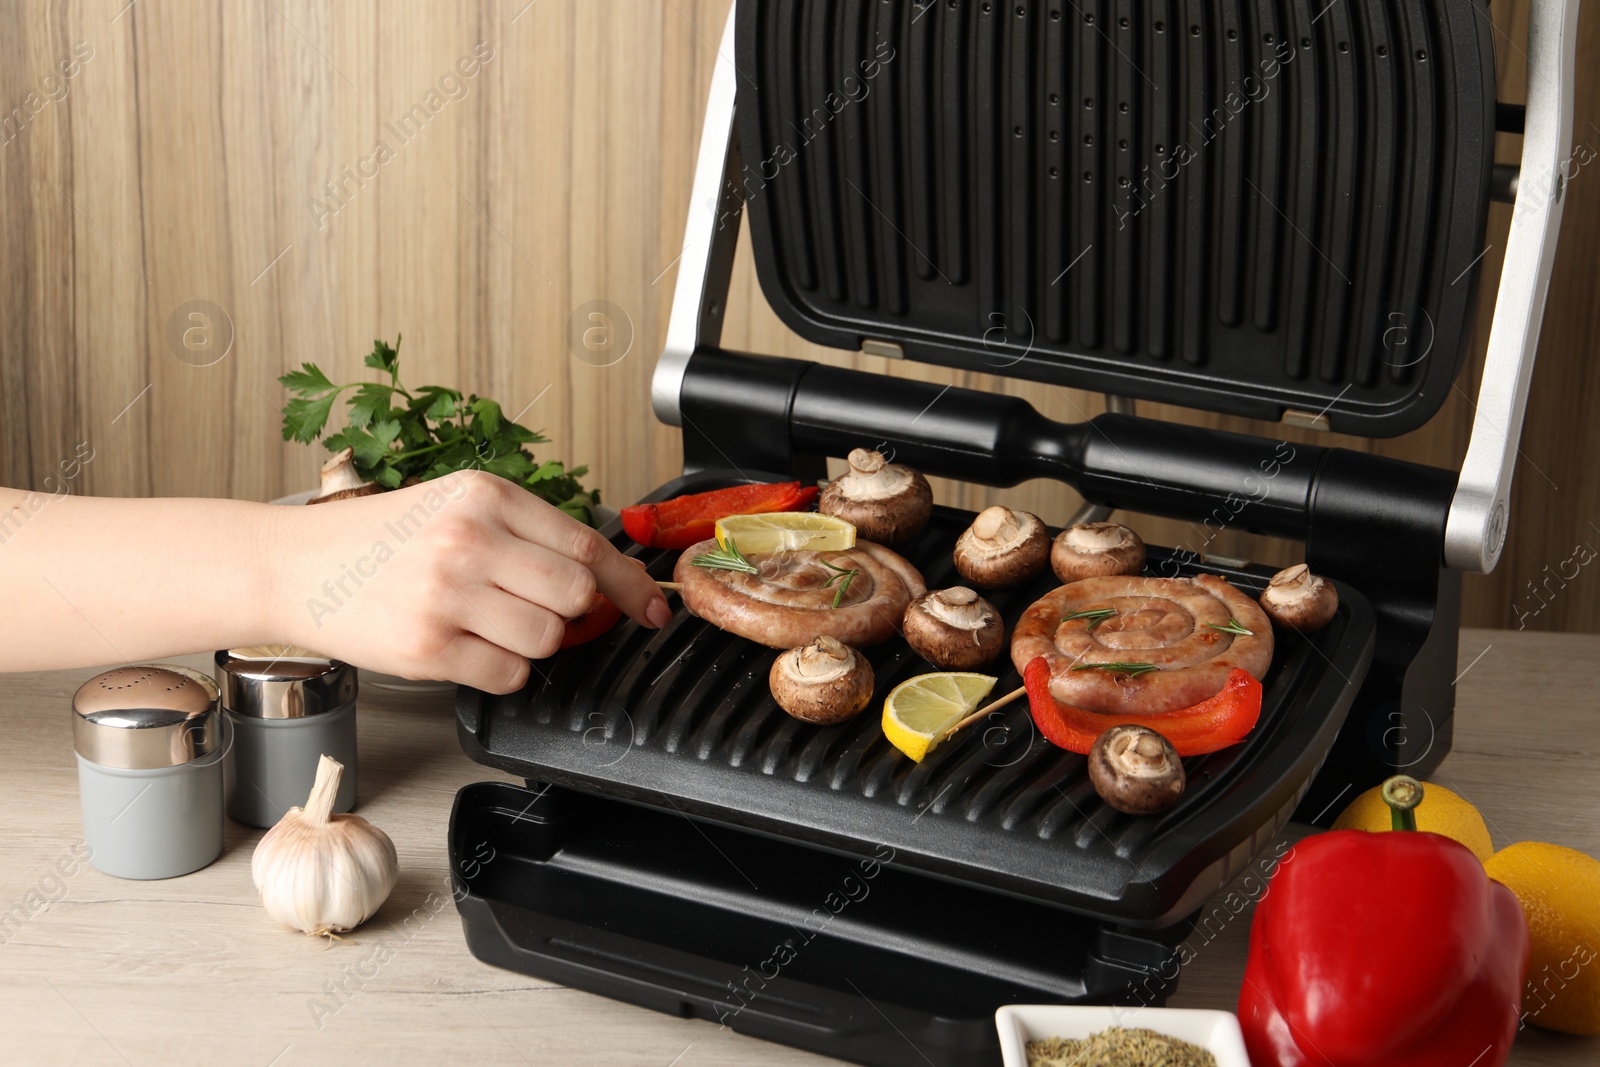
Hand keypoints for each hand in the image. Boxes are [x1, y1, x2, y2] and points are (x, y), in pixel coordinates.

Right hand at [271, 471, 668, 692]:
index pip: (587, 543)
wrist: (291, 566)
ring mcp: (448, 595)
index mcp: (484, 496)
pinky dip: (502, 672)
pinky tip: (467, 649)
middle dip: (569, 614)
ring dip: (533, 644)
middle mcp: (469, 539)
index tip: (651, 607)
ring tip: (487, 626)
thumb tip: (601, 580)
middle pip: (575, 595)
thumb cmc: (375, 541)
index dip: (629, 584)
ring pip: (548, 639)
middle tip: (533, 611)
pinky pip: (509, 676)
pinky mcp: (428, 648)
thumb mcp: (454, 506)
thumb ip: (524, 532)